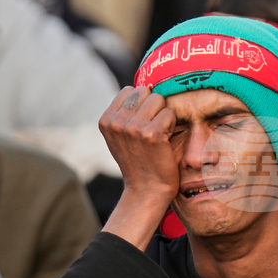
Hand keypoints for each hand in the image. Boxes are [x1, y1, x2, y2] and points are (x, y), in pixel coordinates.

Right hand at [99, 87, 179, 248]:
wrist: (147, 191)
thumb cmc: (139, 162)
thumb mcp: (121, 136)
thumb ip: (125, 113)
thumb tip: (147, 86)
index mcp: (106, 120)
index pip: (129, 90)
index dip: (141, 104)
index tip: (142, 124)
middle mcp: (116, 122)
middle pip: (144, 91)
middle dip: (153, 106)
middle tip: (153, 129)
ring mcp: (132, 127)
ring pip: (158, 99)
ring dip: (163, 114)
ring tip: (159, 135)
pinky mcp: (151, 133)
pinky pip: (169, 113)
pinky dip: (172, 125)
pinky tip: (166, 141)